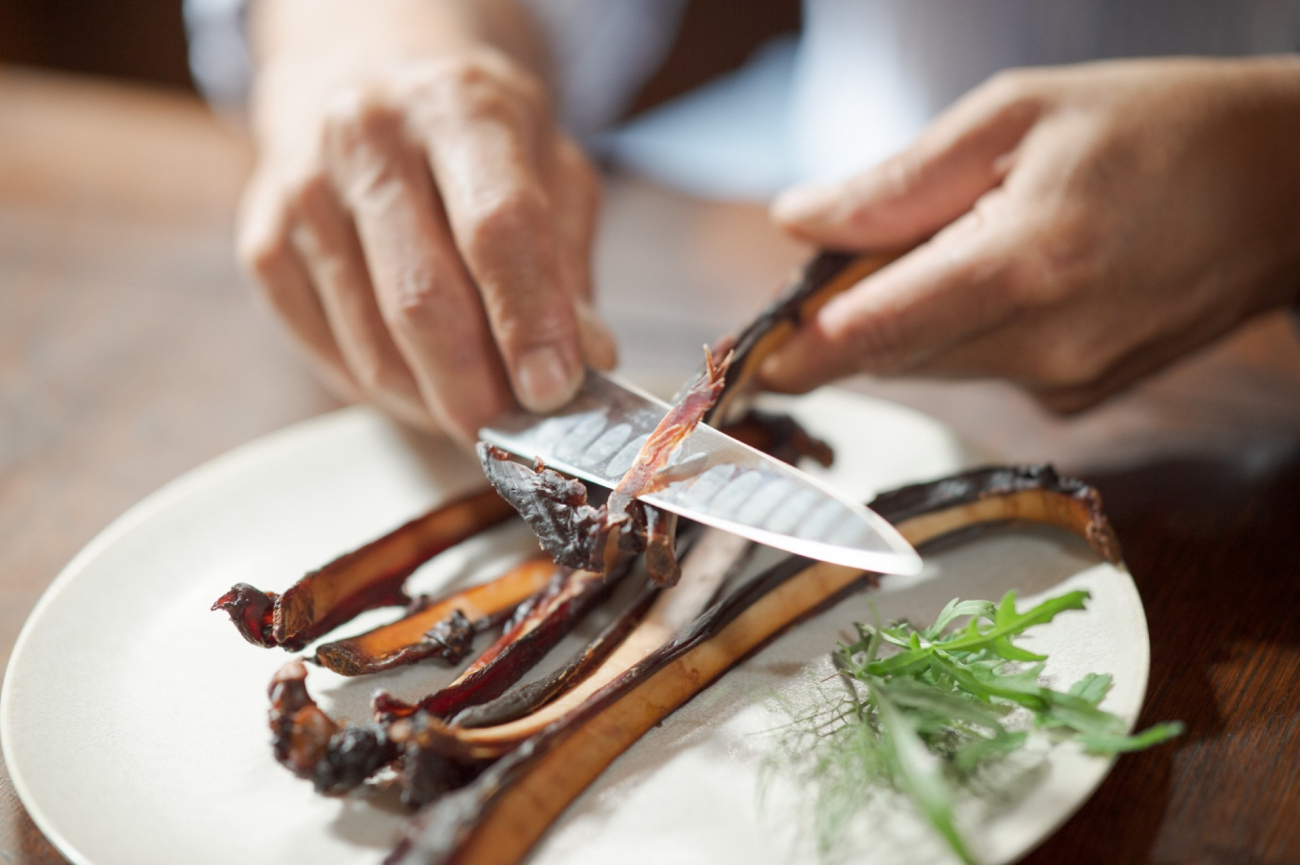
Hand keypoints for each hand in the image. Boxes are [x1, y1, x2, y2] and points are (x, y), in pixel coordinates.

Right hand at [238, 8, 613, 442]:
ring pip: (373, 347)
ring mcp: (303, 192)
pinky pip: (328, 358)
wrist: (367, 79)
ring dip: (434, 403)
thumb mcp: (551, 171)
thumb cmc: (474, 139)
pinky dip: (385, 392)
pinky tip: (419, 380)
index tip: (553, 392)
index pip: (496, 228)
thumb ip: (568, 266)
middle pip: (422, 299)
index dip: (528, 321)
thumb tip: (586, 362)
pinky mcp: (263, 246)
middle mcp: (367, 138)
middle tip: (514, 432)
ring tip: (476, 406)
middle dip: (476, 390)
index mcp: (457, 107)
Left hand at [766, 57, 1299, 410]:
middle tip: (833, 262)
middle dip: (843, 318)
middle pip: (888, 355)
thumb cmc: (1154, 128)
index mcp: (1022, 264)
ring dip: (900, 320)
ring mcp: (1065, 381)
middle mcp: (1042, 344)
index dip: (792, 350)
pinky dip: (958, 330)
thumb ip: (896, 183)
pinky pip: (980, 369)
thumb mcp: (1016, 118)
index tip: (738, 359)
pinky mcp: (1078, 397)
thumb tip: (797, 223)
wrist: (1282, 190)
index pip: (868, 333)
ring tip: (939, 246)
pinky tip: (996, 276)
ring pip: (929, 365)